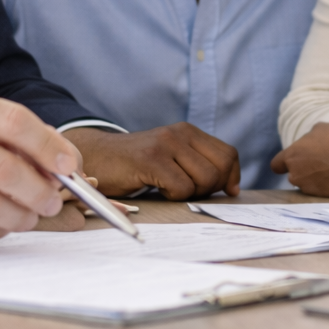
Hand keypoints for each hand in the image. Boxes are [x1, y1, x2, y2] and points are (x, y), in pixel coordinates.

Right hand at [0, 87, 78, 238]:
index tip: (69, 165)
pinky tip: (5, 222)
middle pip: (4, 169)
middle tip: (53, 199)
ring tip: (33, 214)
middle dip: (39, 190)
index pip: (14, 122)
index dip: (48, 146)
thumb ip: (12, 132)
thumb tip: (60, 160)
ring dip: (21, 215)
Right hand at [66, 122, 240, 199]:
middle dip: (210, 189)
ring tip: (170, 189)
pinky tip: (157, 190)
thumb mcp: (171, 157)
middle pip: (221, 168)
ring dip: (191, 193)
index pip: (229, 154)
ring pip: (205, 179)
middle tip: (187, 192)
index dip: (231, 176)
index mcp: (188, 131)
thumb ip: (198, 164)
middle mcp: (180, 133)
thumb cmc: (135, 165)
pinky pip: (183, 188)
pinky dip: (174, 197)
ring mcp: (165, 144)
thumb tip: (233, 187)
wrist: (96, 157)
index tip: (225, 191)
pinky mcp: (151, 160)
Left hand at [270, 122, 328, 196]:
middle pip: (293, 175)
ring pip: (307, 184)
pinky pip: (320, 192)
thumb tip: (310, 141)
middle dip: (303, 170)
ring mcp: (308, 187)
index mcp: (291, 155)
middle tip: (319, 163)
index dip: (282, 164)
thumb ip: (309, 137)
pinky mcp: (321, 197)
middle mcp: (295, 174)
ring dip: (314, 179)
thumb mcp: (321, 128)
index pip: (276, 165)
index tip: (289, 163)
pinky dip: (326, 186)